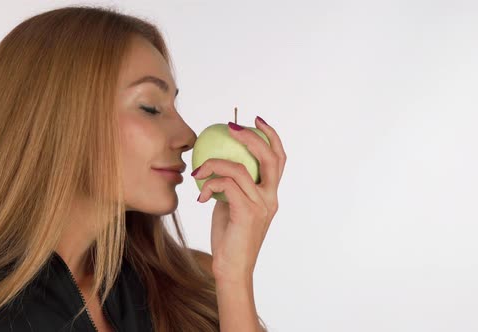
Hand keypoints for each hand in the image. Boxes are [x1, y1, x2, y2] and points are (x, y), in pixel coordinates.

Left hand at [193, 116, 285, 283]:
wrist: (231, 268)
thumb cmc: (229, 237)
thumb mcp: (230, 205)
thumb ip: (231, 186)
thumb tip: (216, 163)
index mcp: (270, 194)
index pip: (279, 159)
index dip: (271, 136)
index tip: (256, 121)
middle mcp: (271, 198)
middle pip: (271, 157)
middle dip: (252, 137)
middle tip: (232, 127)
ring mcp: (261, 206)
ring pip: (241, 170)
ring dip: (215, 163)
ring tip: (198, 169)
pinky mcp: (247, 213)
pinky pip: (227, 185)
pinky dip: (210, 184)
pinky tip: (200, 196)